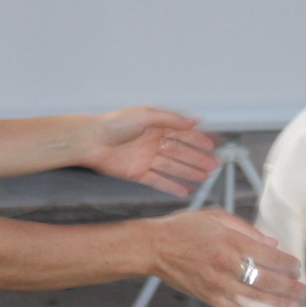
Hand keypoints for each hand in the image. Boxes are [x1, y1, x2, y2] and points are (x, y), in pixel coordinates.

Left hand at [83, 108, 219, 195]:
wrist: (90, 141)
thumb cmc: (113, 124)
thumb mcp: (145, 116)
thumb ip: (170, 119)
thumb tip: (193, 121)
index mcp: (156, 126)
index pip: (183, 133)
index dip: (200, 139)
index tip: (215, 145)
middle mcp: (153, 142)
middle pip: (181, 152)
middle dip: (198, 158)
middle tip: (215, 165)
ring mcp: (146, 158)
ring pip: (173, 167)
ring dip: (189, 172)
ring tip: (205, 177)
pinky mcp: (137, 173)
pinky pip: (158, 180)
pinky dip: (171, 186)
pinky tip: (185, 190)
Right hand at [146, 208, 303, 306]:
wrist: (154, 247)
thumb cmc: (184, 227)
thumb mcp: (216, 216)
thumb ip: (245, 229)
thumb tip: (270, 242)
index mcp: (231, 242)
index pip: (268, 256)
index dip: (286, 262)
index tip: (297, 266)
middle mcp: (227, 265)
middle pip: (266, 279)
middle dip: (289, 286)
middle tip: (304, 291)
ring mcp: (218, 284)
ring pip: (254, 297)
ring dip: (277, 304)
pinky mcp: (209, 296)